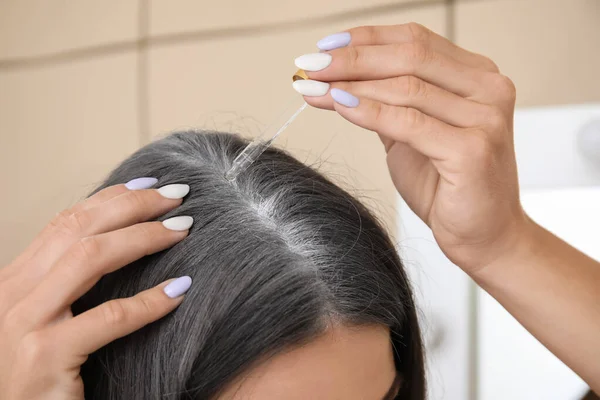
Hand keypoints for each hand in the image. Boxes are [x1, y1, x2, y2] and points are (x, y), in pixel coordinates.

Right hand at [0, 179, 192, 399]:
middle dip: (133, 206)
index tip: (150, 185)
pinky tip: (179, 290)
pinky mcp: (44, 358)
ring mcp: (24, 325)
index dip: (109, 199)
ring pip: (89, 258)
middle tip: (177, 196)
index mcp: (14, 282)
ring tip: (183, 229)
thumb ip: (67, 285)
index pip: (64, 223)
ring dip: (144, 238)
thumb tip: (123, 243)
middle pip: (78, 229)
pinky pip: (109, 318)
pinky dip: (149, 302)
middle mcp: (12, 295)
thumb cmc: (38, 376)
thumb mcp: (44, 320)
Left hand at [297, 24, 528, 272]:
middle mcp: (488, 89)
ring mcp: (485, 118)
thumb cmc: (449, 186)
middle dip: (351, 60)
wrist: (483, 235)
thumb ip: (387, 103)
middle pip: (409, 56)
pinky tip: (339, 107)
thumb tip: (336, 80)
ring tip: (315, 88)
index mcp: (477, 77)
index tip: (325, 47)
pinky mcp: (473, 149)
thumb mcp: (413, 135)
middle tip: (311, 65)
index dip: (367, 38)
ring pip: (406, 87)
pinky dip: (369, 112)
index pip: (416, 40)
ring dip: (351, 85)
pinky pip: (408, 123)